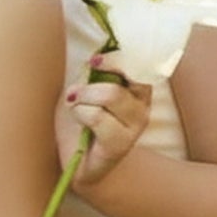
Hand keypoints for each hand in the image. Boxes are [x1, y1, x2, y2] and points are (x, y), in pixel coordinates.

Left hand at [60, 62, 152, 188]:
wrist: (77, 162)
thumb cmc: (80, 122)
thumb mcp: (84, 89)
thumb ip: (92, 72)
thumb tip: (93, 54)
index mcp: (138, 89)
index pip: (138, 63)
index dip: (117, 58)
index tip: (94, 61)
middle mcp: (142, 107)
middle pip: (123, 76)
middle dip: (91, 82)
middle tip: (74, 92)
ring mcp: (134, 127)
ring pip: (111, 94)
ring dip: (84, 97)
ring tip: (74, 106)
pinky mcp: (120, 144)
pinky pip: (97, 116)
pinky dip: (80, 113)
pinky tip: (77, 120)